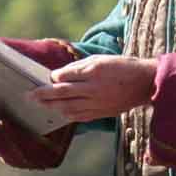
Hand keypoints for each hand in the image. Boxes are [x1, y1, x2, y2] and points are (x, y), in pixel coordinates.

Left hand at [32, 54, 155, 121]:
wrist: (146, 83)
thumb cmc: (123, 67)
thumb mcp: (102, 59)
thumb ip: (80, 66)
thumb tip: (60, 74)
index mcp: (94, 71)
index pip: (65, 75)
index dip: (54, 77)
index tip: (47, 78)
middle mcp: (94, 88)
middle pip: (62, 93)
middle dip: (44, 94)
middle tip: (29, 95)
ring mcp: (98, 102)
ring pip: (68, 107)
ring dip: (52, 107)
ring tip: (40, 105)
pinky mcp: (102, 112)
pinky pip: (80, 116)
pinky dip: (67, 115)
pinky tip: (59, 113)